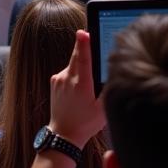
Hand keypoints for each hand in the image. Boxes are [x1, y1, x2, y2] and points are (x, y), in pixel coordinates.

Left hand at [49, 30, 104, 148]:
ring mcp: (58, 80)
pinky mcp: (54, 82)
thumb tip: (113, 72)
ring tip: (89, 81)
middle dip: (83, 45)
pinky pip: (67, 71)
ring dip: (81, 65)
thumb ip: (108, 88)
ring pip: (72, 64)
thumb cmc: (85, 123)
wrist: (63, 135)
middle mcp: (67, 79)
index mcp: (81, 84)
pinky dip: (74, 73)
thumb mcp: (103, 108)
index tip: (83, 32)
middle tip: (90, 37)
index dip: (84, 43)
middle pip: (76, 55)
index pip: (82, 58)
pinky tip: (79, 87)